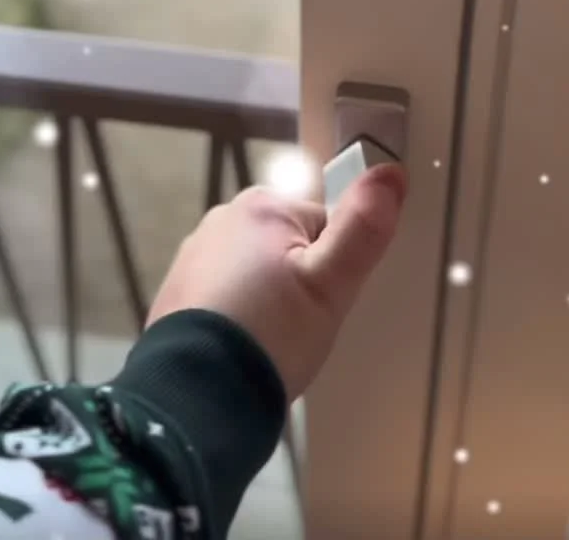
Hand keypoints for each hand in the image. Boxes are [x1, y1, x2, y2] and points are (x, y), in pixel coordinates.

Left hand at [147, 162, 406, 401]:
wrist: (196, 394)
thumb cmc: (271, 334)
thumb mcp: (330, 285)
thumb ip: (362, 229)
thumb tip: (392, 172)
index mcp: (263, 206)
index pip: (324, 226)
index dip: (333, 270)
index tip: (323, 306)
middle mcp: (222, 217)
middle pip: (288, 246)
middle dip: (298, 284)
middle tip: (297, 328)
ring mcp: (193, 254)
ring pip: (255, 272)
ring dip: (266, 301)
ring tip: (269, 344)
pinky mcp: (176, 290)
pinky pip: (224, 295)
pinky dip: (236, 316)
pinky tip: (239, 349)